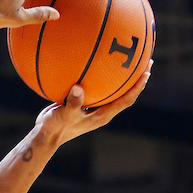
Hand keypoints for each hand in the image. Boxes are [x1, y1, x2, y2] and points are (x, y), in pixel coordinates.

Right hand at [34, 64, 152, 144]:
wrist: (45, 135)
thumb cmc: (55, 127)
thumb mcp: (63, 115)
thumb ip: (72, 103)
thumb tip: (78, 88)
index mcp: (102, 115)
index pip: (126, 100)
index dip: (137, 87)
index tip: (147, 72)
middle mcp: (101, 111)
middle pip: (125, 93)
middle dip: (136, 78)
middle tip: (146, 60)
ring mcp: (93, 107)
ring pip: (112, 89)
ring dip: (122, 75)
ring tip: (127, 57)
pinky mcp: (84, 102)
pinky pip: (97, 85)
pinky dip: (100, 73)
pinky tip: (96, 59)